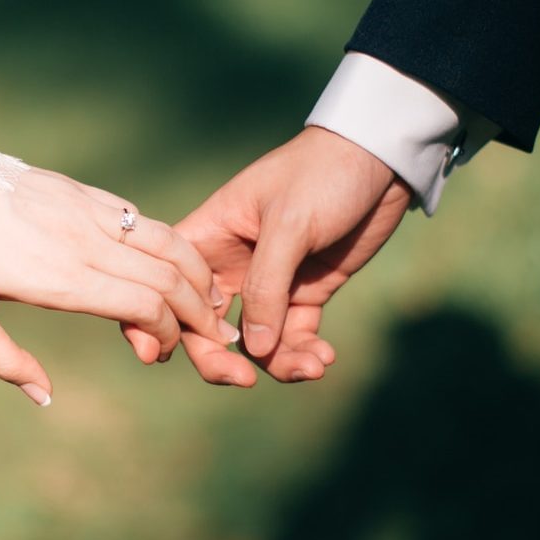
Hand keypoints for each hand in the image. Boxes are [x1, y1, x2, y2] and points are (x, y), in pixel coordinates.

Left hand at [0, 168, 239, 406]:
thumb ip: (5, 360)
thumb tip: (45, 398)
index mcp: (60, 277)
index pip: (144, 304)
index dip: (167, 333)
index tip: (157, 352)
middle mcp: (83, 241)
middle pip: (169, 276)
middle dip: (200, 311)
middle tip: (214, 336)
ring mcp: (86, 210)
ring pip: (166, 240)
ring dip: (197, 272)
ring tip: (212, 298)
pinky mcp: (80, 191)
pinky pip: (139, 218)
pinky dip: (169, 243)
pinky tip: (174, 262)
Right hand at [149, 126, 411, 385]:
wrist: (380, 159)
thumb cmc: (322, 174)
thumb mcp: (289, 224)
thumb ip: (266, 286)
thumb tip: (253, 350)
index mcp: (208, 237)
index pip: (169, 286)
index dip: (159, 322)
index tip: (164, 355)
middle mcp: (230, 265)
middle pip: (205, 326)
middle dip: (221, 359)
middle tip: (244, 380)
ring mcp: (269, 282)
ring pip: (255, 341)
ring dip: (278, 362)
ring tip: (312, 367)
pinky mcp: (305, 292)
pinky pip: (294, 336)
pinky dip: (304, 353)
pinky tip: (324, 358)